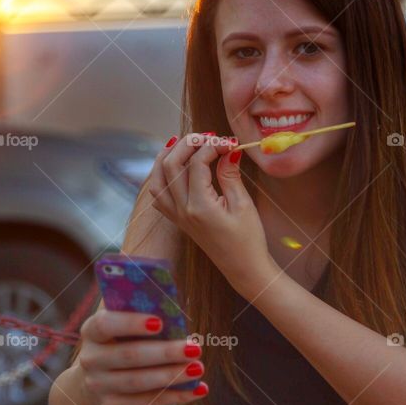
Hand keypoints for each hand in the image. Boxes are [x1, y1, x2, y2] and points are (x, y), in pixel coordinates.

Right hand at [77, 310, 206, 404]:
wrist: (97, 381)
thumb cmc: (121, 340)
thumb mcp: (123, 323)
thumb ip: (140, 310)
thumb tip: (173, 303)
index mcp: (92, 331)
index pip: (106, 324)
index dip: (131, 323)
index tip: (160, 322)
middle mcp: (91, 359)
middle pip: (130, 356)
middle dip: (165, 352)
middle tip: (196, 348)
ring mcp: (98, 386)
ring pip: (140, 382)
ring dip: (173, 375)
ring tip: (199, 367)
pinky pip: (147, 403)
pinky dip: (175, 396)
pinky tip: (198, 389)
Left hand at [148, 133, 273, 292]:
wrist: (243, 268)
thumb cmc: (248, 239)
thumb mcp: (243, 205)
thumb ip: (229, 175)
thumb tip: (227, 150)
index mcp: (200, 206)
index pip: (197, 163)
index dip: (213, 146)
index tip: (230, 142)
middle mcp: (182, 210)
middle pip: (171, 165)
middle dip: (187, 144)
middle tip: (207, 137)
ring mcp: (177, 216)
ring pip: (157, 179)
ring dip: (166, 157)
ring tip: (183, 143)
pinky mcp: (177, 220)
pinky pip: (158, 194)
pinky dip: (161, 176)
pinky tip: (174, 166)